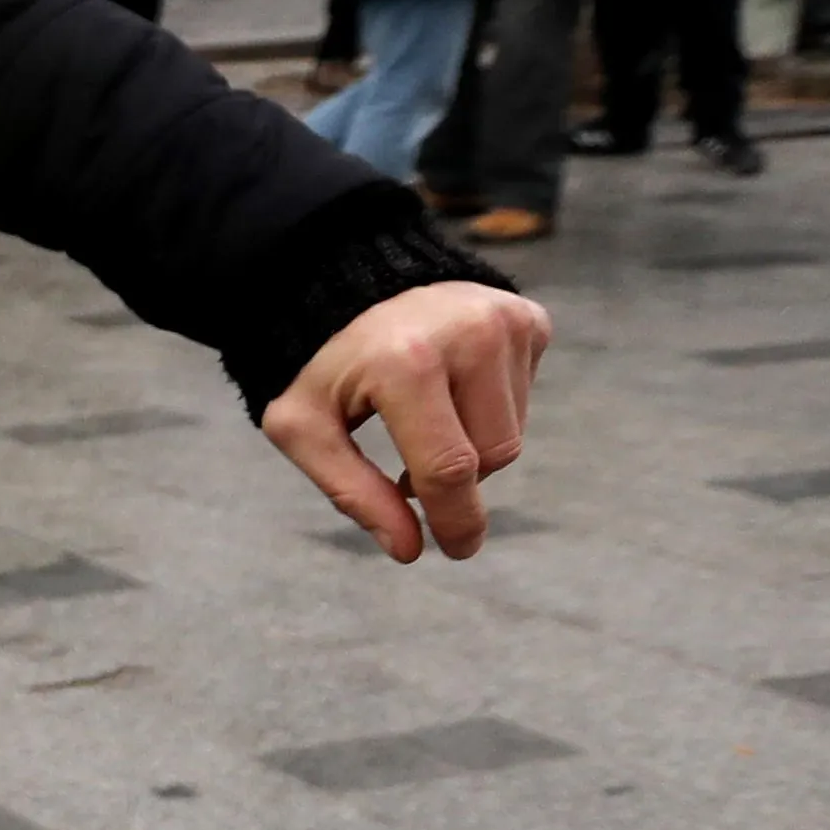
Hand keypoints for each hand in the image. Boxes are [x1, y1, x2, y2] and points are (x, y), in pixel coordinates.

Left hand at [264, 283, 552, 561]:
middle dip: (455, 481)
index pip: (449, 468)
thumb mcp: (302, 426)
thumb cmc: (317, 362)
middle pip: (491, 457)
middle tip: (412, 474)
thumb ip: (352, 491)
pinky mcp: (527, 317)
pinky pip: (525, 395)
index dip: (455, 520)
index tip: (457, 550)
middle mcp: (468, 335)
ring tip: (425, 420)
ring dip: (472, 445)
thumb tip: (408, 550)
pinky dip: (490, 408)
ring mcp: (505, 321)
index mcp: (406, 363)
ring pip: (512, 432)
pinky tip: (451, 385)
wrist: (346, 279)